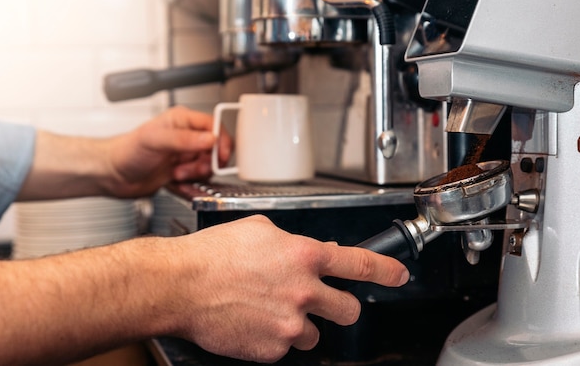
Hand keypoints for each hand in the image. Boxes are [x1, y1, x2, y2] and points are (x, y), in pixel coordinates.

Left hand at [108, 106, 232, 196]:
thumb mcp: (155, 140)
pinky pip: (199, 179)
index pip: (215, 126)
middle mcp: (187, 136)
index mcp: (183, 121)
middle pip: (216, 149)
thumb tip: (211, 139)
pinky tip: (176, 180)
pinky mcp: (184, 171)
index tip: (220, 155)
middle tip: (193, 168)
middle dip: (207, 162)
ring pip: (209, 166)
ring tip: (178, 173)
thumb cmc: (127, 151)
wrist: (114, 175)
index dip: (221, 141)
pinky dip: (190, 183)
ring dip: (196, 174)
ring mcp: (186, 155)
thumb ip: (185, 139)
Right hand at [165, 215, 409, 362]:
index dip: (386, 270)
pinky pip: (286, 348)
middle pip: (348, 309)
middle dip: (340, 307)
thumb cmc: (213, 254)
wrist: (181, 285)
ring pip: (314, 334)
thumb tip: (311, 253)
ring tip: (269, 310)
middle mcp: (304, 291)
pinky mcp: (273, 349)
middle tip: (320, 302)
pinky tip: (253, 321)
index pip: (360, 263)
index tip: (398, 275)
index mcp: (304, 256)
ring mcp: (290, 324)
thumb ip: (292, 242)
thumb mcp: (259, 230)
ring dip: (300, 324)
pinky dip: (275, 338)